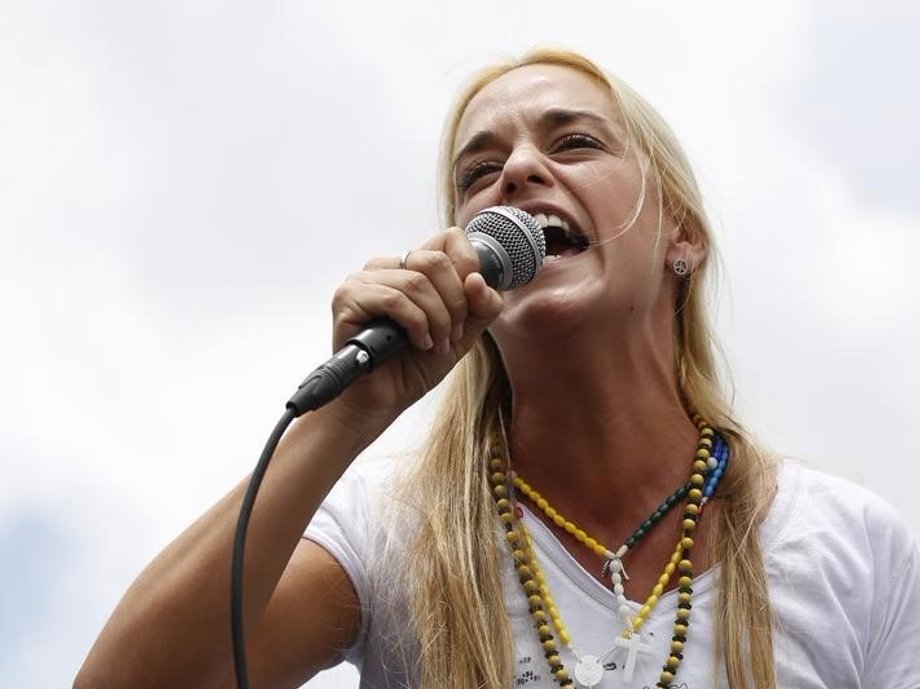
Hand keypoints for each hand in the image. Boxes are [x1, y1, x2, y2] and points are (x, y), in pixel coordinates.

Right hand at [328, 227, 503, 425]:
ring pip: (417, 282)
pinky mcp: (348, 298)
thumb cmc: (415, 366)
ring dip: (438, 320)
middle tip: (453, 335)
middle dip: (455, 303)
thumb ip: (481, 307)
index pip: (449, 240)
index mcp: (410, 267)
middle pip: (436, 261)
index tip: (469, 307)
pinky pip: (394, 299)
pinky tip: (418, 344)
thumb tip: (477, 279)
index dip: (469, 270)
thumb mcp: (463, 334)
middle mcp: (385, 267)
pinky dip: (416, 325)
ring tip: (435, 345)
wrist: (383, 401)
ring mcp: (363, 280)